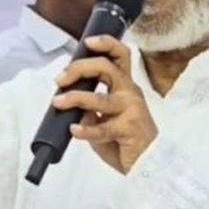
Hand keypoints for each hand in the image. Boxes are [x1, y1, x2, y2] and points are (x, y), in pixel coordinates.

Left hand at [52, 36, 158, 174]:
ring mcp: (131, 109)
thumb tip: (74, 105)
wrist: (149, 165)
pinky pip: (101, 127)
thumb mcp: (105, 120)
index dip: (105, 43)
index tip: (87, 42)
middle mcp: (130, 92)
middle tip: (61, 79)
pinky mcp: (128, 128)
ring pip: (100, 97)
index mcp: (125, 86)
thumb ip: (91, 109)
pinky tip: (74, 131)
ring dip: (75, 98)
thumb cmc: (126, 141)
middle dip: (79, 68)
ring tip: (59, 103)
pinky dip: (85, 129)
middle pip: (105, 67)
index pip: (120, 55)